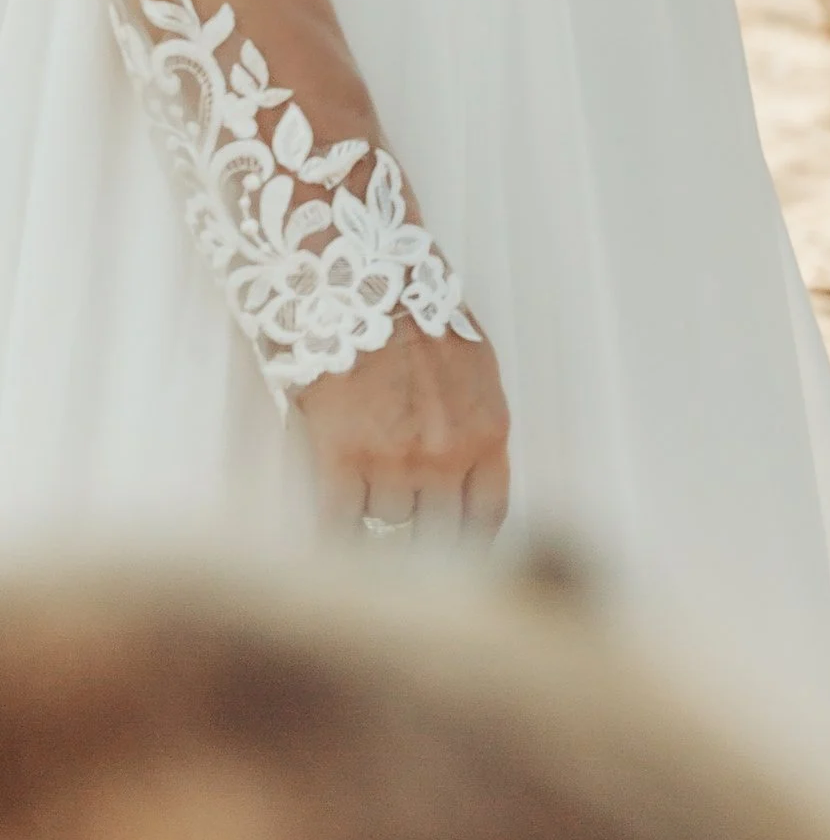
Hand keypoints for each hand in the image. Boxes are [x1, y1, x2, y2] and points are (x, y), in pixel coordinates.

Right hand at [297, 316, 510, 541]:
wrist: (364, 284)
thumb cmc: (417, 318)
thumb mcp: (474, 371)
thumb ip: (476, 429)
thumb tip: (469, 478)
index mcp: (486, 433)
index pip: (487, 517)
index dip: (469, 545)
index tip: (454, 556)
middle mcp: (447, 455)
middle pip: (437, 534)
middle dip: (420, 539)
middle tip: (403, 541)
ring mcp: (395, 461)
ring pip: (387, 528)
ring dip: (376, 519)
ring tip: (365, 494)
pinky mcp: (343, 459)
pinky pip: (339, 525)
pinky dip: (334, 534)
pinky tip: (332, 533)